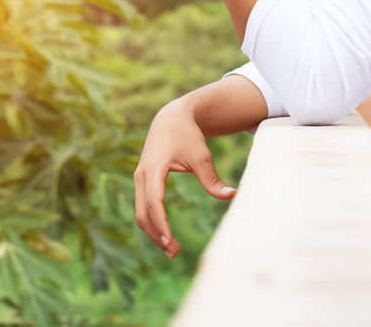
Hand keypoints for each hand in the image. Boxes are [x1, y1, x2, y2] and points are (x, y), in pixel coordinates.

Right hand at [134, 96, 236, 258]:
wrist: (171, 117)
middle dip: (156, 235)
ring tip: (172, 249)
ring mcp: (139, 178)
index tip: (170, 242)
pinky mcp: (143, 181)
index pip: (154, 202)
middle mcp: (141, 175)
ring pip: (140, 212)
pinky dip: (152, 222)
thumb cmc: (187, 135)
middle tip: (174, 253)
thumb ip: (212, 178)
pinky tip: (165, 234)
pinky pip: (143, 206)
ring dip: (153, 232)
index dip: (161, 224)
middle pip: (142, 213)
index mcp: (153, 168)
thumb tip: (231, 195)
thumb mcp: (201, 155)